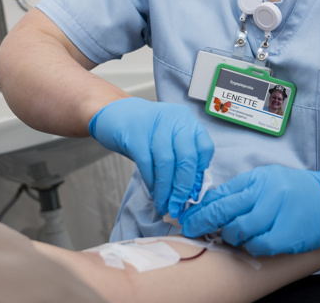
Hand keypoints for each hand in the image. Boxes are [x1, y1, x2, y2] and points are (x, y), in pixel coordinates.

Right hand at [88, 97, 213, 217]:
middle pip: (186, 158)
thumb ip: (181, 158)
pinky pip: (147, 163)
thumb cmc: (145, 131)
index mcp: (187, 120)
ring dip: (166, 189)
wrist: (115, 113)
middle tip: (178, 206)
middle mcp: (174, 119)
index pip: (204, 149)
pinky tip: (153, 193)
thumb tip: (191, 191)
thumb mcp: (168, 139)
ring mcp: (154, 124)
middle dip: (183, 187)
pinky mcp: (135, 133)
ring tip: (164, 205)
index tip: (193, 193)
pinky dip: (151, 182)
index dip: (199, 173)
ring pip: (166, 163)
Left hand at [179, 165, 319, 254]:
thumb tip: (211, 200)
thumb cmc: (296, 189)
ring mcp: (275, 214)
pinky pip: (257, 245)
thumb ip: (241, 189)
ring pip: (238, 230)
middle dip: (203, 223)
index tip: (185, 216)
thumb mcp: (266, 179)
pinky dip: (250, 246)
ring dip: (229, 236)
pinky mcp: (285, 235)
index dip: (200, 208)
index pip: (221, 194)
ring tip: (230, 235)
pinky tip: (251, 242)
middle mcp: (264, 194)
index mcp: (256, 179)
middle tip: (191, 230)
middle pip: (224, 211)